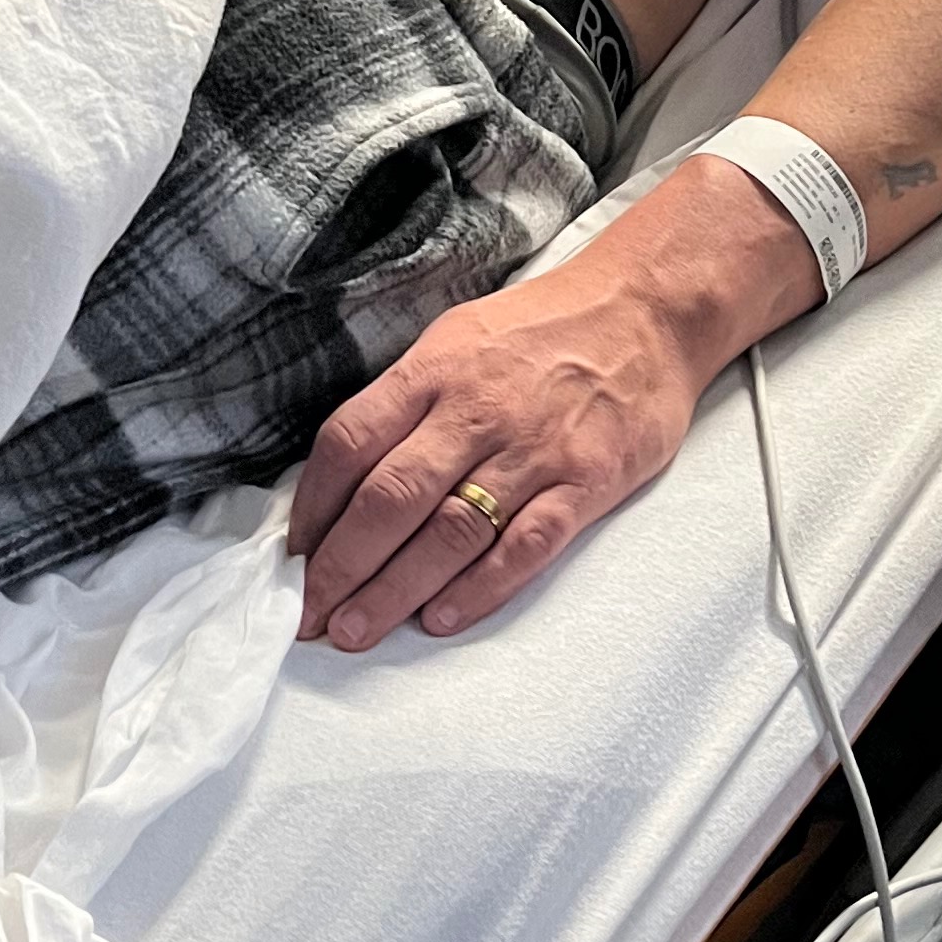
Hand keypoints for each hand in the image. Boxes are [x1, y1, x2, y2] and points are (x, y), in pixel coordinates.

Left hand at [288, 244, 705, 653]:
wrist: (648, 311)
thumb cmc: (544, 330)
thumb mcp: (458, 339)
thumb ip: (405, 402)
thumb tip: (343, 478)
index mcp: (435, 370)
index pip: (349, 443)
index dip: (311, 507)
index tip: (293, 556)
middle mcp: (476, 410)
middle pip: (390, 498)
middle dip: (340, 567)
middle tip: (311, 615)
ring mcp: (533, 450)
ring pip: (449, 532)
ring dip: (394, 590)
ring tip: (356, 630)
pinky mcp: (587, 482)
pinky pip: (524, 546)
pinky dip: (479, 588)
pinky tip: (440, 618)